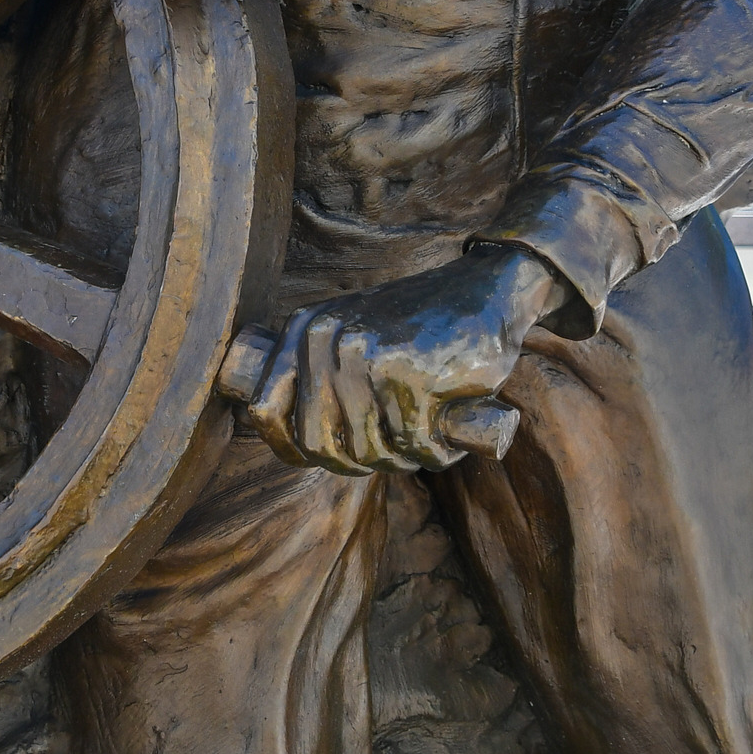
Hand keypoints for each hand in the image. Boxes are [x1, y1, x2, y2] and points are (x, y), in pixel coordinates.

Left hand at [245, 244, 561, 473]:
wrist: (486, 292)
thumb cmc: (419, 328)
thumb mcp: (353, 336)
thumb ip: (314, 373)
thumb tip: (279, 437)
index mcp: (306, 329)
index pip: (266, 411)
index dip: (293, 447)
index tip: (333, 455)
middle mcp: (329, 341)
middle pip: (322, 444)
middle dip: (361, 461)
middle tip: (395, 451)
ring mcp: (369, 358)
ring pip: (370, 451)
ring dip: (403, 459)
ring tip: (425, 437)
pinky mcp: (414, 378)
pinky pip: (414, 446)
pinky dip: (435, 452)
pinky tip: (447, 434)